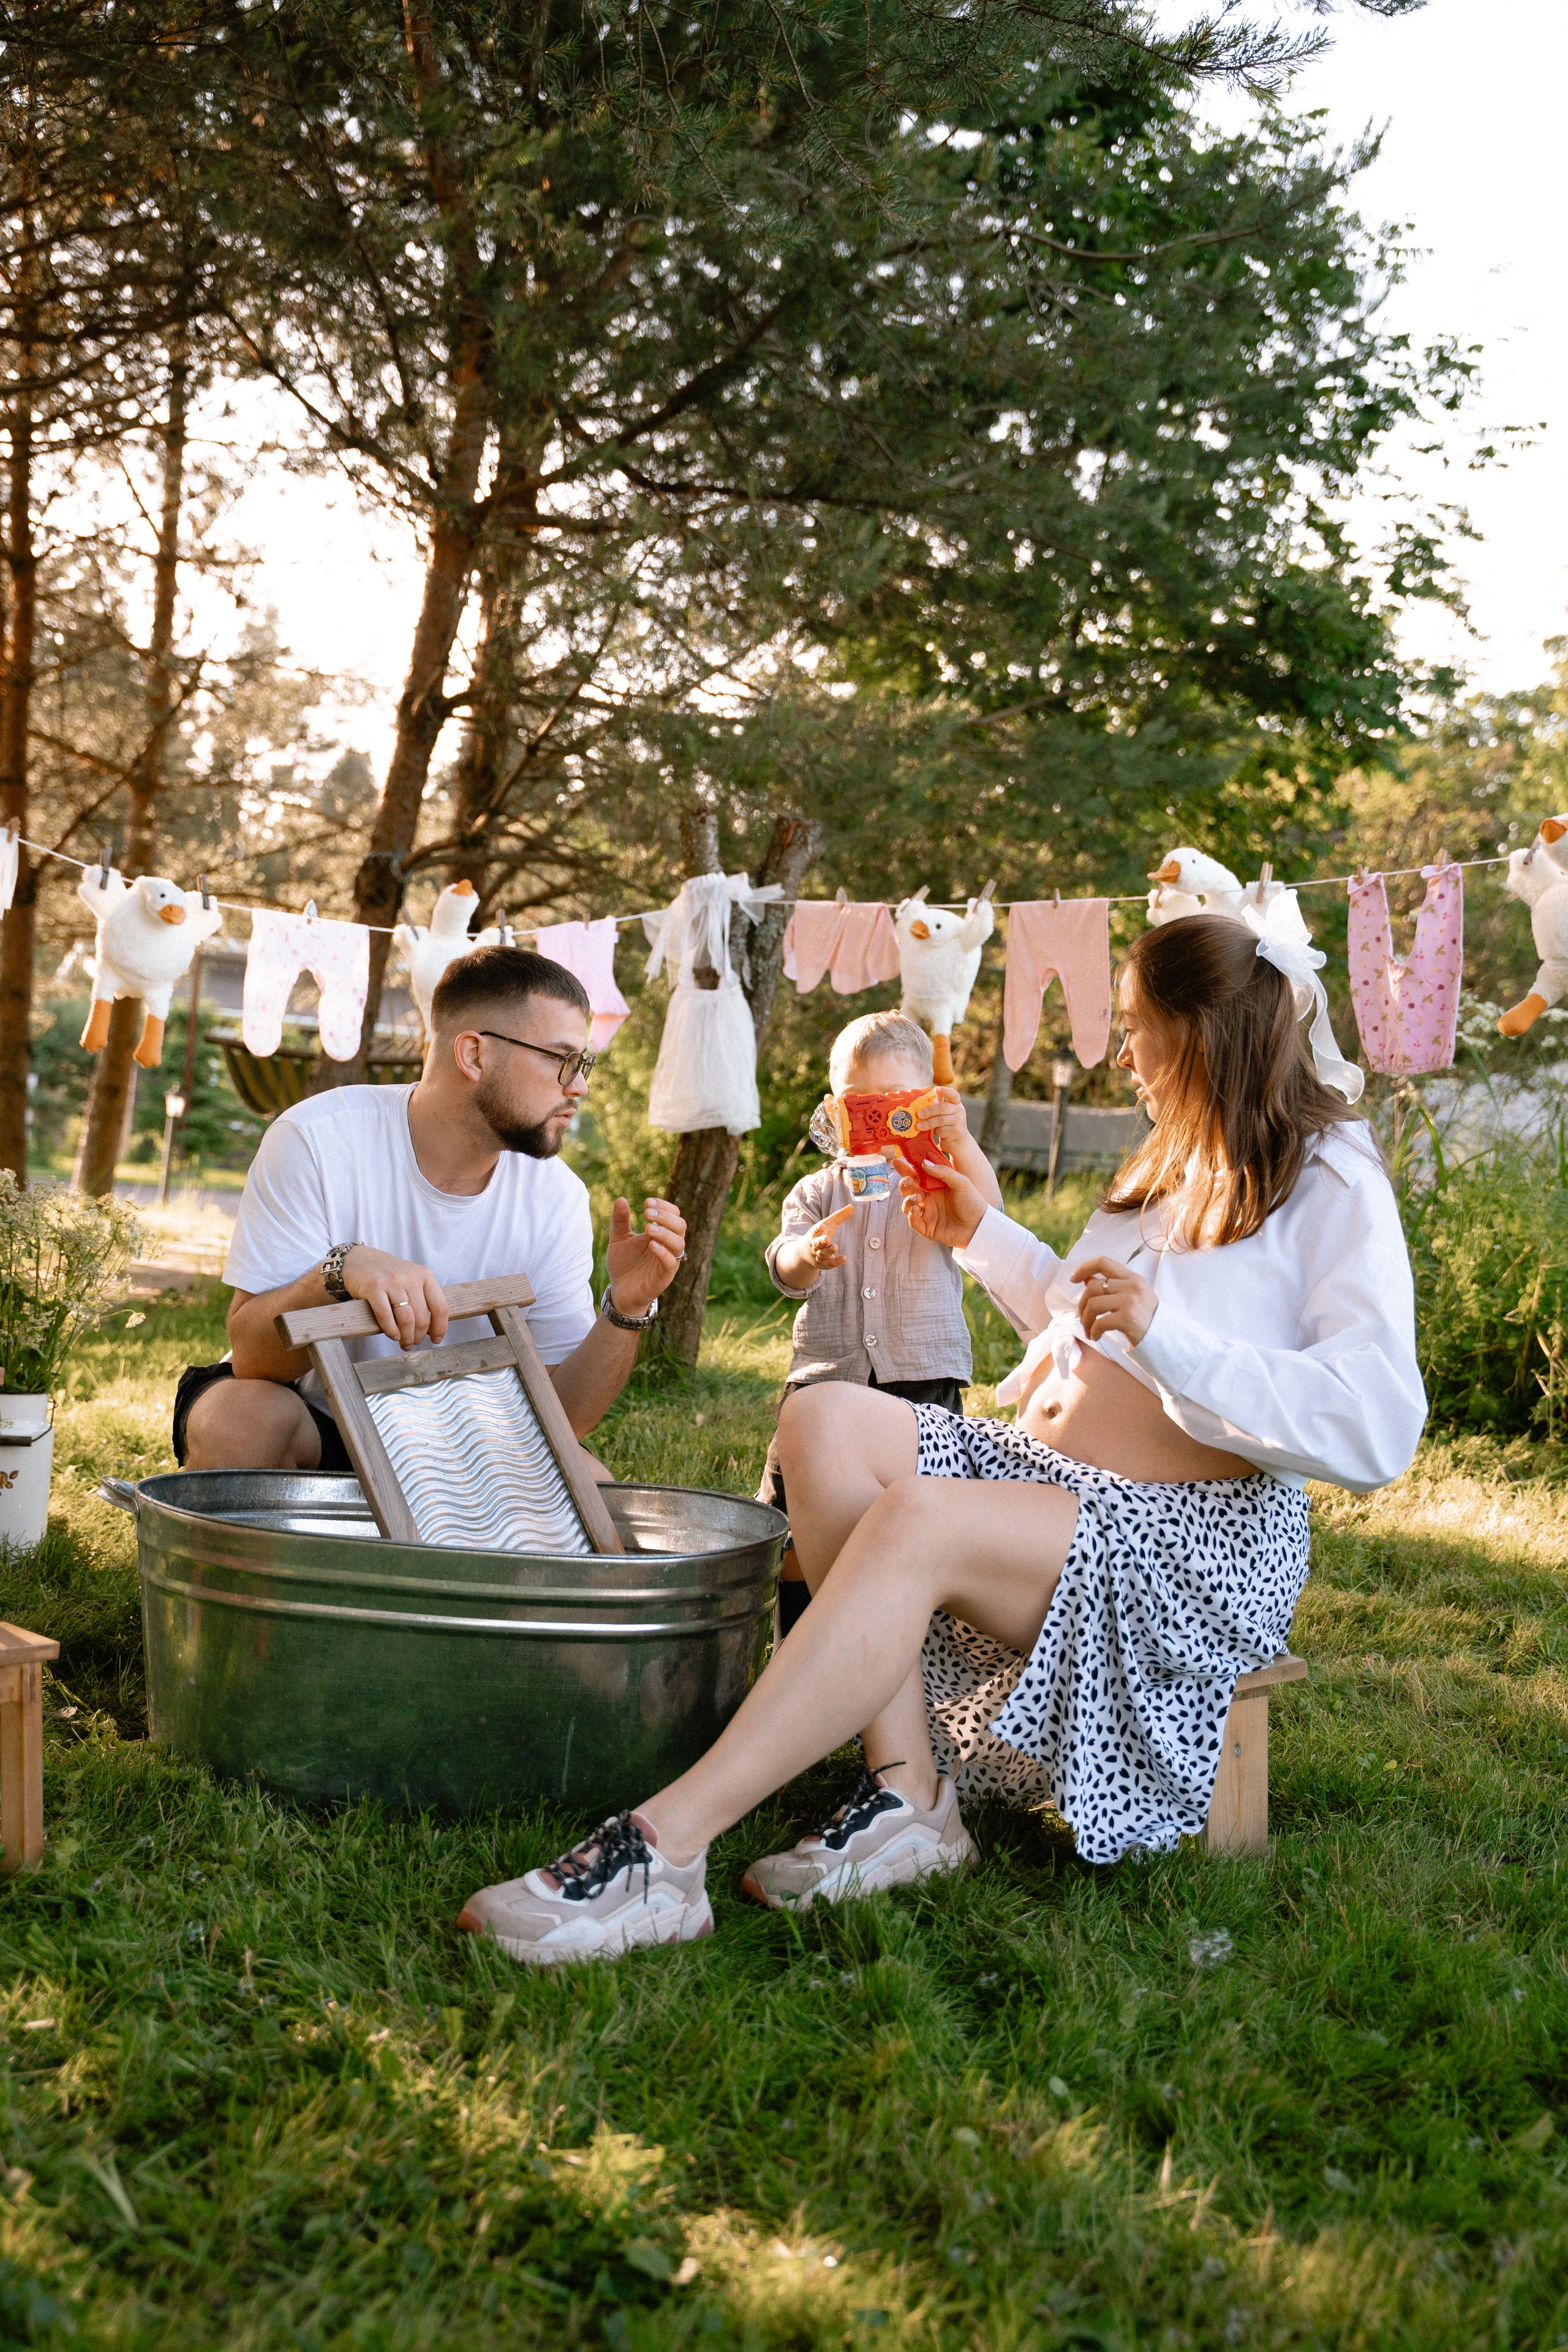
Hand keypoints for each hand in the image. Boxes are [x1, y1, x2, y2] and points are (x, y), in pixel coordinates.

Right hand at [342, 1247, 448, 1350]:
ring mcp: (392, 1282)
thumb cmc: (387, 1275)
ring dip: (406, 1337)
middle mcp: (411, 1277)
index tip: (436, 1339)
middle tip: (413, 1343)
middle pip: (422, 1318)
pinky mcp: (373, 1287)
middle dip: (419, 1336)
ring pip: (406, 1320)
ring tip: (404, 1343)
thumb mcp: (410, 1278)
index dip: (440, 1327)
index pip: (440, 1307)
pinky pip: (385, 1316)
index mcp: (424, 1275)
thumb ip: (422, 1298)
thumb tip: (432, 1329)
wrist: (357, 1259)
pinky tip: (392, 1335)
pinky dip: (390, 1330)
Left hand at [605, 1195, 687, 1317]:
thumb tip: (621, 1199)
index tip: (647, 1202)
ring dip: (665, 1233)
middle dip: (665, 1217)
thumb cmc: (623, 1264)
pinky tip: (651, 1245)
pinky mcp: (664, 1277)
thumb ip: (620, 1221)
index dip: (664, 1206)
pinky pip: (671, 1264)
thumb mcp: (618, 1238)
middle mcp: (668, 1246)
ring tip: (647, 1228)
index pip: (674, 1215)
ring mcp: (668, 1262)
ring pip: (679, 1244)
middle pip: (680, 1226)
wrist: (620, 1291)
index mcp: (661, 1234)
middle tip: (647, 1213)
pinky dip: (663, 1253)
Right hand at [803, 1201, 855, 1270]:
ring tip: (835, 1247)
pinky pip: (829, 1264)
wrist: (805, 1254)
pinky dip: (836, 1262)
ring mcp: (818, 1255)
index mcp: (814, 1235)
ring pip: (822, 1254)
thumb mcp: (827, 1225)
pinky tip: (844, 1258)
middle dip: (822, 1241)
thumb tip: (852, 1206)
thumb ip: (839, 1217)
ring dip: (828, 1251)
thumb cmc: (819, 1235)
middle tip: (827, 1239)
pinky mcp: (823, 1263)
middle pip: (817, 1243)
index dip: (817, 1229)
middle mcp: (814, 1245)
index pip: (814, 1231)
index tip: (821, 1226)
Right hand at [895, 1154, 987, 1249]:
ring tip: (917, 1198)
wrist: (979, 1226)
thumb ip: (944, 1172)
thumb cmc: (973, 1202)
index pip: (917, 1175)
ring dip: (907, 1200)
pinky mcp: (927, 1227)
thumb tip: (925, 1163)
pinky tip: (916, 1210)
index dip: (906, 1169)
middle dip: (904, 1184)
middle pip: (909, 1189)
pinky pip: (913, 1221)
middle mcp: (929, 1198)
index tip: (897, 1161)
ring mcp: (927, 1213)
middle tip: (909, 1181)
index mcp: (936, 1186)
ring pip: (907, 1205)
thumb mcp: (962, 1183)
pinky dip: (911, 1215)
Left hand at [914, 1085, 966, 1155]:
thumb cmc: (947, 1123)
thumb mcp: (944, 1112)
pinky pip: (941, 1131)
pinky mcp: (956, 1132)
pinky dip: (935, 1131)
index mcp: (956, 1103)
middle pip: (943, 1108)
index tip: (936, 1089)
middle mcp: (959, 1110)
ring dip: (927, 1123)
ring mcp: (959, 1122)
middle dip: (928, 1111)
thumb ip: (936, 1104)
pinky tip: (934, 1131)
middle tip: (918, 1114)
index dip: (945, 1091)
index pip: (953, 1094)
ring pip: (940, 1120)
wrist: (958, 1141)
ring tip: (918, 1126)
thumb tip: (921, 1098)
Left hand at [1072, 1256, 1156, 1347]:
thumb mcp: (1131, 1297)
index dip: (1084, 1267)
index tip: (1073, 1279)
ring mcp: (1131, 1301)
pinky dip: (1093, 1332)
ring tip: (1089, 1331)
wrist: (1166, 1339)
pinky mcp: (1129, 1318)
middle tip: (1083, 1319)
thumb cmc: (1145, 1319)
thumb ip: (1110, 1286)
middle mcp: (1132, 1285)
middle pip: (1092, 1287)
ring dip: (1085, 1320)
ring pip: (1092, 1305)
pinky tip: (1096, 1337)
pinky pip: (1099, 1322)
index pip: (1103, 1262)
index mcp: (1132, 1277)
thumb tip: (1085, 1278)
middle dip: (1082, 1305)